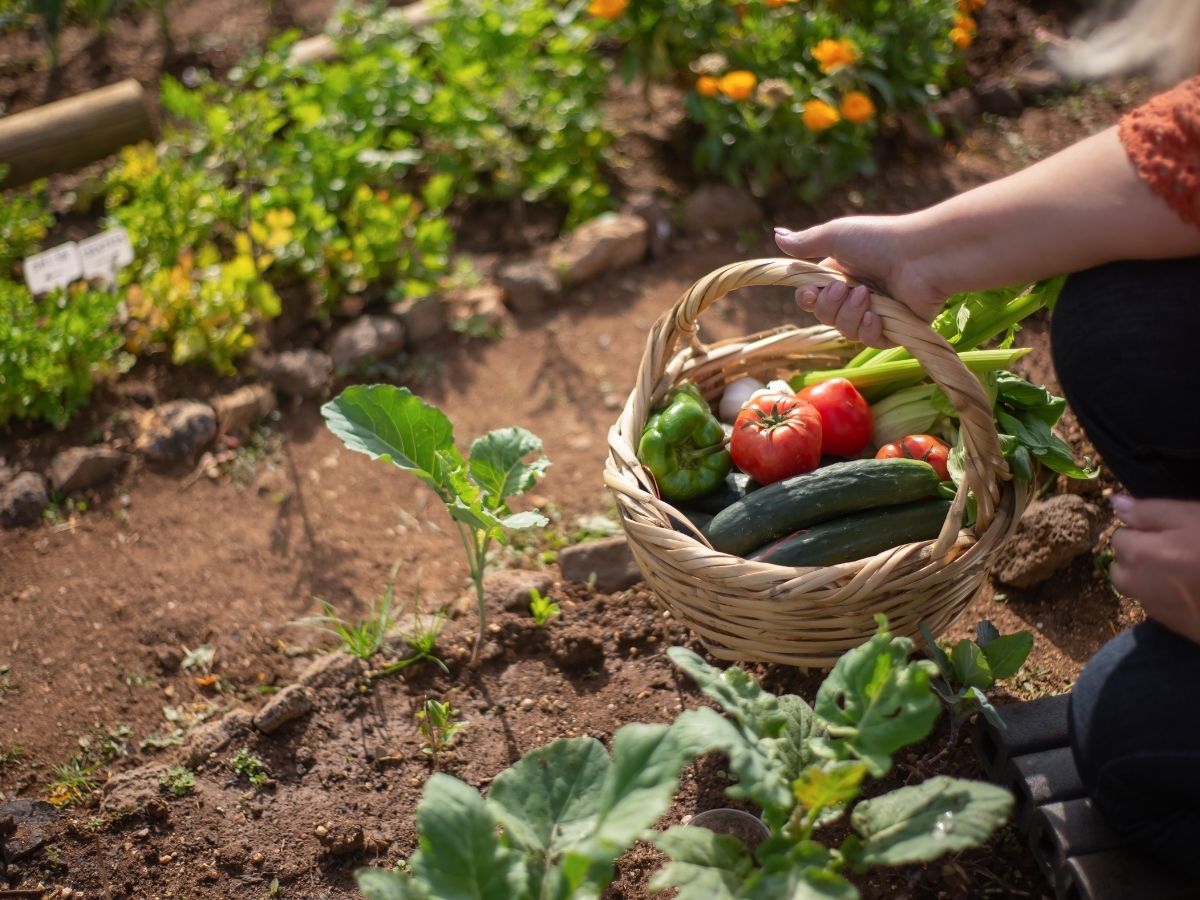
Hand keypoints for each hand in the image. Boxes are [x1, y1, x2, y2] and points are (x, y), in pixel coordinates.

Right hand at [774, 215, 948, 346]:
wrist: (922, 256)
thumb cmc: (880, 240)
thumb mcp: (836, 236)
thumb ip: (805, 242)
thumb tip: (776, 234)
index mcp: (841, 275)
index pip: (812, 297)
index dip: (807, 299)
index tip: (809, 293)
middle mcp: (856, 294)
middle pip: (824, 317)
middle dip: (830, 306)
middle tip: (845, 289)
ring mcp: (875, 313)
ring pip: (844, 331)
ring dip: (850, 315)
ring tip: (867, 296)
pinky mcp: (894, 329)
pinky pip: (869, 341)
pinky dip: (869, 330)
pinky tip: (876, 317)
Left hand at [1110, 495, 1199, 644]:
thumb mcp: (1189, 517)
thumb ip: (1148, 511)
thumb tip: (1115, 502)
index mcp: (1137, 555)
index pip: (1119, 537)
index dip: (1141, 530)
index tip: (1167, 530)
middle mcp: (1137, 585)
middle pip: (1121, 567)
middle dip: (1137, 557)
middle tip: (1173, 549)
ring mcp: (1155, 609)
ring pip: (1137, 589)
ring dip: (1148, 578)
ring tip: (1183, 570)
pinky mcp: (1174, 627)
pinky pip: (1158, 606)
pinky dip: (1167, 596)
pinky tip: (1193, 589)